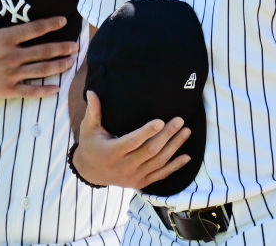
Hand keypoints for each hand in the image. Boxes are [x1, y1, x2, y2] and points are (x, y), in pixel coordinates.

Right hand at [0, 0, 77, 99]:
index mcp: (3, 39)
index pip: (33, 29)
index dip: (50, 24)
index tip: (64, 21)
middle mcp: (9, 56)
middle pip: (43, 51)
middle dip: (62, 48)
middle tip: (76, 46)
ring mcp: (9, 74)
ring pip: (41, 70)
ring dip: (59, 66)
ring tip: (71, 62)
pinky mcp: (6, 89)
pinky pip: (29, 91)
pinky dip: (44, 91)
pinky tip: (56, 88)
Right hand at [72, 91, 191, 188]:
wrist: (90, 172)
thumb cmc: (91, 145)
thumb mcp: (89, 129)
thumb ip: (93, 111)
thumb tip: (91, 92)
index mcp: (111, 153)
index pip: (132, 142)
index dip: (146, 133)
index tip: (160, 121)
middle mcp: (123, 167)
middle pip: (149, 151)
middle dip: (166, 135)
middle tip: (180, 120)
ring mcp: (133, 176)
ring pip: (158, 162)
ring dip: (174, 147)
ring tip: (186, 131)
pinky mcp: (140, 182)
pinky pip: (160, 175)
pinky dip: (174, 167)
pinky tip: (186, 157)